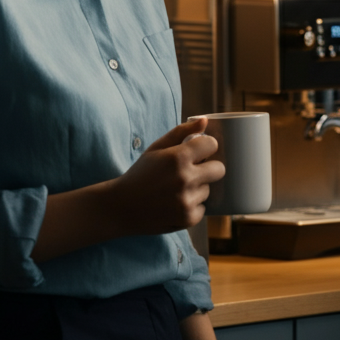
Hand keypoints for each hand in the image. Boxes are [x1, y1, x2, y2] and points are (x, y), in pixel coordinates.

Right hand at [105, 117, 224, 235]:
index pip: (212, 144)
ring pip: (208, 190)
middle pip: (219, 169)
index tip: (199, 151)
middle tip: (192, 172)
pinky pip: (202, 208)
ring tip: (175, 190)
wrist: (120, 206)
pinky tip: (174, 204)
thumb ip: (182, 132)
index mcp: (177, 157)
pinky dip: (192, 207)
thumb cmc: (140, 173)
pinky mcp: (187, 218)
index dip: (206, 147)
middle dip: (209, 168)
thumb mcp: (157, 148)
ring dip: (197, 189)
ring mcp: (186, 200)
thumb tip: (205, 120)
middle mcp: (184, 178)